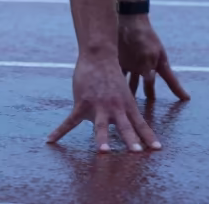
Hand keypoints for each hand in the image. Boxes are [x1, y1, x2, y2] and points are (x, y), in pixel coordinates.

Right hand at [46, 53, 161, 151]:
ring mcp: (98, 106)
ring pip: (101, 125)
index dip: (149, 137)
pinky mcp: (82, 103)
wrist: (99, 56)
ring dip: (102, 139)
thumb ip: (123, 110)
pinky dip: (60, 131)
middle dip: (130, 140)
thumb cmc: (111, 75)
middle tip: (137, 152)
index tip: (157, 149)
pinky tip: (51, 140)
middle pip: (125, 127)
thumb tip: (118, 125)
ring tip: (104, 152)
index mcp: (127, 106)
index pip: (140, 125)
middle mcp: (115, 108)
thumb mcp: (124, 93)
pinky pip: (70, 121)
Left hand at [117, 15, 189, 101]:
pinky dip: (117, 84)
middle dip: (149, 96)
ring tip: (129, 108)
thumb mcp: (149, 53)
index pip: (170, 80)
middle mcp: (146, 66)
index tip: (186, 99)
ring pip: (132, 83)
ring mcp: (133, 64)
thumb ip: (148, 68)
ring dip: (131, 94)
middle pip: (148, 85)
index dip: (177, 89)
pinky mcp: (120, 61)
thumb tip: (150, 83)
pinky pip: (119, 75)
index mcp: (157, 63)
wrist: (128, 20)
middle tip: (148, 112)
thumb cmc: (143, 35)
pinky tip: (114, 93)